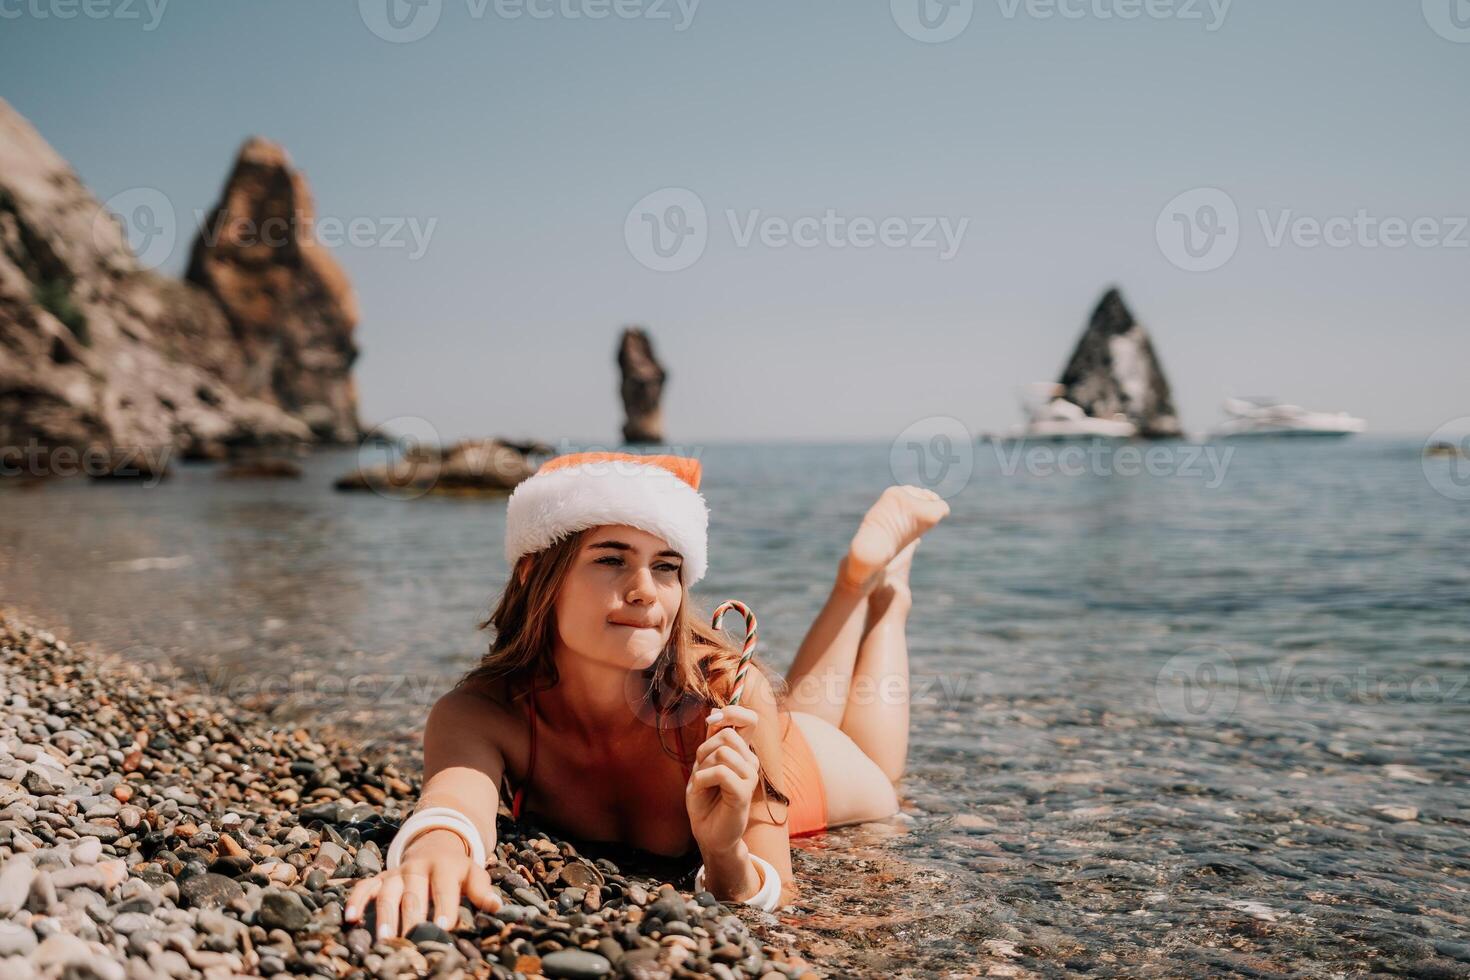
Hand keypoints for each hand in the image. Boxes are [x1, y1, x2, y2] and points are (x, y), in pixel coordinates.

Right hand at [344, 828, 501, 939]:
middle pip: (414, 893)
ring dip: (385, 915)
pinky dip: (356, 900)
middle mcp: (417, 868)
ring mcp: (396, 873)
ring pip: (388, 893)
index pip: (444, 887)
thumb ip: (481, 889)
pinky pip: (365, 887)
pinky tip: (350, 918)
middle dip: (412, 917)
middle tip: (410, 940)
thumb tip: (496, 906)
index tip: (443, 926)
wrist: (435, 843)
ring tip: (384, 939)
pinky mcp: (380, 878)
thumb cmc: (457, 870)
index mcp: (444, 866)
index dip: (444, 906)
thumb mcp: (472, 873)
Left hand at [685, 703, 760, 856]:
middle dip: (704, 748)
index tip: (712, 720)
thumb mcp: (703, 764)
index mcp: (742, 752)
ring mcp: (750, 776)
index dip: (731, 712)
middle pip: (727, 733)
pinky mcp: (744, 792)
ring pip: (722, 751)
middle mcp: (750, 761)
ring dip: (701, 767)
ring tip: (702, 783)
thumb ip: (712, 740)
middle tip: (701, 769)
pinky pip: (720, 772)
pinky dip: (701, 779)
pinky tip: (700, 790)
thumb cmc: (705, 798)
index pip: (749, 719)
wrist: (708, 832)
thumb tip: (714, 712)